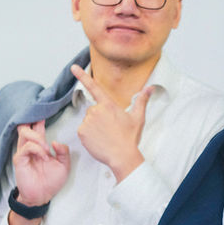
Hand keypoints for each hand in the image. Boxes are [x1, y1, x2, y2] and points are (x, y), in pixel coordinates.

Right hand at [12, 119, 70, 205]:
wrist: (42, 196)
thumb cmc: (51, 181)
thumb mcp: (64, 165)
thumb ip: (64, 152)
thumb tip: (56, 142)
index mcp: (40, 145)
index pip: (37, 127)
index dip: (39, 118)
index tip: (44, 108)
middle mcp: (30, 146)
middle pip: (27, 126)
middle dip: (35, 121)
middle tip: (43, 121)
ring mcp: (24, 152)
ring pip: (25, 133)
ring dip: (38, 138)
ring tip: (47, 149)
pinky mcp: (19, 160)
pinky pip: (26, 147)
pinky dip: (37, 149)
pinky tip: (44, 156)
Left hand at [70, 64, 150, 180]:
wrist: (122, 156)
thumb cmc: (130, 137)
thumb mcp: (138, 117)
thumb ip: (142, 100)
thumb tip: (150, 88)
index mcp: (108, 105)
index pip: (94, 87)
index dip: (82, 76)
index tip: (73, 67)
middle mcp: (96, 110)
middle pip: (94, 109)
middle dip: (100, 117)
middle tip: (111, 128)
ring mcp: (87, 122)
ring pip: (88, 120)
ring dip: (95, 126)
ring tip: (106, 136)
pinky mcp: (82, 132)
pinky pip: (83, 130)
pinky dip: (89, 135)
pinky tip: (99, 140)